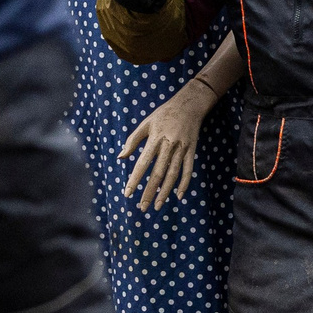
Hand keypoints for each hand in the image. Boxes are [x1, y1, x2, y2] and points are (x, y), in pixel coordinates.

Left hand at [120, 79, 213, 209]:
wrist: (189, 104)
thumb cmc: (164, 114)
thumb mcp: (145, 123)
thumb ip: (132, 140)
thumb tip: (120, 157)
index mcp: (155, 139)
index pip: (142, 163)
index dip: (134, 180)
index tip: (127, 193)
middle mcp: (169, 146)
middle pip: (158, 173)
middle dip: (149, 192)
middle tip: (142, 207)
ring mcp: (182, 149)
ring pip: (173, 175)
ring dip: (165, 192)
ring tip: (157, 206)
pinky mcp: (192, 151)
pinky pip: (188, 170)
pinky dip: (184, 184)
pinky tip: (178, 196)